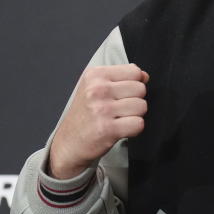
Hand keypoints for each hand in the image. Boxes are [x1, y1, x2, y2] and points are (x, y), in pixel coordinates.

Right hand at [49, 64, 149, 178]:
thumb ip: (122, 78)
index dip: (133, 84)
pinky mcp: (107, 129)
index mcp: (95, 75)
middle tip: (118, 109)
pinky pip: (138, 124)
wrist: (69, 142)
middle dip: (134, 100)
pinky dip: (133, 129)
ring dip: (134, 115)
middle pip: (141, 89)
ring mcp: (102, 109)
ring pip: (142, 106)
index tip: (120, 94)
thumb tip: (144, 76)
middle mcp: (97, 90)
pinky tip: (119, 129)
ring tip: (118, 119)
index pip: (135, 71)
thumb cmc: (85, 114)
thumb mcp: (96, 87)